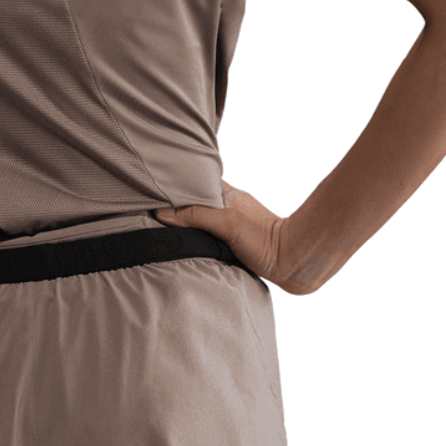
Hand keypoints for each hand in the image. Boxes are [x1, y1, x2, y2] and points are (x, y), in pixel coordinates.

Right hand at [157, 182, 297, 293]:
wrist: (293, 262)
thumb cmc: (265, 239)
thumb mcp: (227, 223)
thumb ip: (196, 216)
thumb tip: (163, 213)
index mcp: (227, 195)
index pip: (196, 183)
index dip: (178, 185)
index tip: (155, 188)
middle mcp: (229, 206)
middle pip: (197, 201)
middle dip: (178, 204)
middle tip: (153, 207)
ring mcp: (233, 224)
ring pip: (204, 218)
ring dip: (188, 222)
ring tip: (164, 226)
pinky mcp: (236, 242)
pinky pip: (211, 234)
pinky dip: (199, 236)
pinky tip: (188, 243)